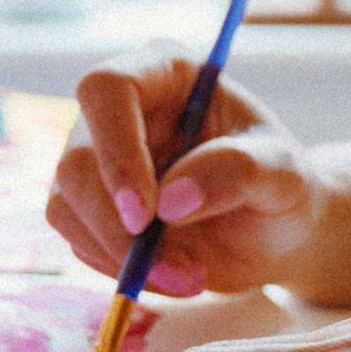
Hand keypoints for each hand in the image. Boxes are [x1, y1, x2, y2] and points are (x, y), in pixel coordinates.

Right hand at [46, 45, 323, 295]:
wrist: (272, 230)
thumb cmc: (281, 185)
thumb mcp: (282, 174)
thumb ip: (238, 172)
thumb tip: (171, 201)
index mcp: (165, 73)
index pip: (107, 89)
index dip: (116, 149)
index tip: (146, 212)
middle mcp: (120, 111)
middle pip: (78, 161)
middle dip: (121, 229)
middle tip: (182, 272)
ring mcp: (97, 158)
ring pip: (68, 206)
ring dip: (122, 257)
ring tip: (192, 278)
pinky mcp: (89, 206)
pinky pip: (78, 241)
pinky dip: (121, 271)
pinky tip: (172, 276)